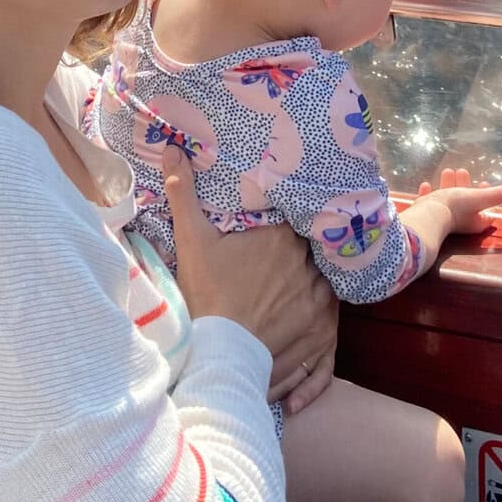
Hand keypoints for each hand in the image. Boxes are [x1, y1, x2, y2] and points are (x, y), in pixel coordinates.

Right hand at [162, 146, 336, 412]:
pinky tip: (301, 319)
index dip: (281, 222)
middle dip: (292, 253)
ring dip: (306, 282)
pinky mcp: (323, 331)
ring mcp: (319, 298)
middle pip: (306, 248)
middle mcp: (308, 263)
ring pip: (320, 279)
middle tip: (271, 262)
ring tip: (284, 289)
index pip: (292, 217)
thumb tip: (172, 147)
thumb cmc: (206, 294)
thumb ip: (184, 192)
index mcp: (282, 236)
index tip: (269, 229)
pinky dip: (317, 317)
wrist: (219, 354)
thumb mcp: (191, 240)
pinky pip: (329, 314)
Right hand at [411, 166, 501, 233]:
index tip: (484, 183)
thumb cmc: (456, 208)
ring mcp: (441, 218)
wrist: (428, 216)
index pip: (485, 211)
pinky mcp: (424, 214)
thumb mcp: (479, 197)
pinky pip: (427, 202)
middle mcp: (459, 221)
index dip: (486, 196)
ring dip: (447, 185)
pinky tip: (425, 185)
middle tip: (463, 172)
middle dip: (464, 185)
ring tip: (448, 171)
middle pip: (464, 202)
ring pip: (445, 199)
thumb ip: (498, 194)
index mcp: (474, 221)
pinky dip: (427, 193)